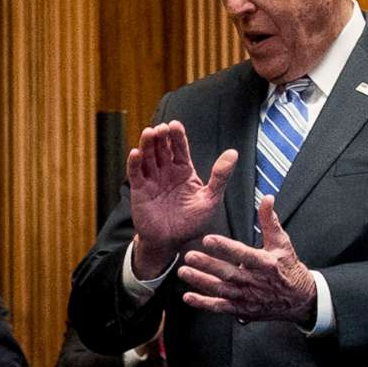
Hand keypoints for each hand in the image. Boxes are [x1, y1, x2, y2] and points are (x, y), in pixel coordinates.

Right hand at [124, 119, 237, 272]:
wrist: (172, 241)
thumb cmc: (192, 222)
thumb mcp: (211, 198)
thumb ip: (220, 176)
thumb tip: (233, 152)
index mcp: (184, 171)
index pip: (179, 148)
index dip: (177, 136)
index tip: (175, 125)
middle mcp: (166, 172)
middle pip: (162, 149)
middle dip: (161, 137)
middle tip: (162, 127)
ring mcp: (152, 180)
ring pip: (148, 157)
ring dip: (147, 144)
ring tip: (149, 132)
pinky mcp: (139, 190)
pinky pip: (135, 174)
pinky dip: (134, 163)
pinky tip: (135, 152)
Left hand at [178, 195, 318, 324]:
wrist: (299, 299)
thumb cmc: (288, 268)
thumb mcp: (282, 243)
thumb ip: (270, 221)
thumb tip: (266, 198)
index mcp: (266, 263)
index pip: (243, 254)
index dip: (226, 247)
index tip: (208, 239)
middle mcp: (255, 281)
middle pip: (228, 273)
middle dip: (207, 264)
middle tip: (189, 255)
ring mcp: (247, 296)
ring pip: (221, 289)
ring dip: (201, 281)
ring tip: (184, 272)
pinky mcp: (242, 309)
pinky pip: (220, 307)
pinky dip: (204, 303)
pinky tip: (188, 297)